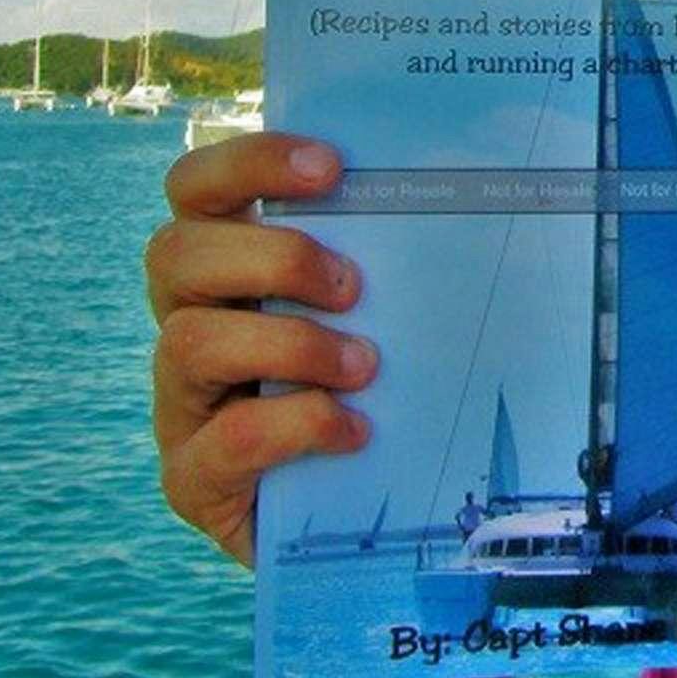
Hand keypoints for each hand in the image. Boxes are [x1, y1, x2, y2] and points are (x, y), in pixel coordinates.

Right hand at [147, 133, 376, 565]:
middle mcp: (188, 322)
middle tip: (356, 286)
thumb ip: (399, 254)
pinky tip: (355, 431)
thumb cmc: (381, 384)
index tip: (331, 166)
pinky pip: (222, 441)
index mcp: (226, 265)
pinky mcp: (192, 479)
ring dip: (290, 344)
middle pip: (175, 254)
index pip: (197, 187)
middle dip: (274, 258)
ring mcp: (181, 402)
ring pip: (188, 343)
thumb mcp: (386, 310)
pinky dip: (296, 427)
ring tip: (366, 365)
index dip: (248, 163)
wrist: (357, 514)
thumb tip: (501, 190)